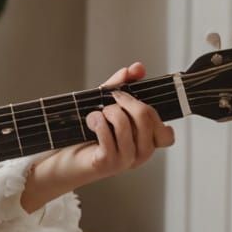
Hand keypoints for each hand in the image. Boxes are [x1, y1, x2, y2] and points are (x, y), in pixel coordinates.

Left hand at [19, 61, 175, 210]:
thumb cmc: (89, 132)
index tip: (134, 101)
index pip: (167, 135)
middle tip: (111, 98)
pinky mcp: (106, 163)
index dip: (154, 113)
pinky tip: (90, 122)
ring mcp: (125, 161)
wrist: (64, 157)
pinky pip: (107, 135)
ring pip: (125, 123)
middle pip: (146, 116)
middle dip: (125, 99)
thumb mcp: (107, 105)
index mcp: (147, 143)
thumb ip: (123, 86)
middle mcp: (141, 154)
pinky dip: (96, 121)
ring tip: (98, 113)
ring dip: (108, 111)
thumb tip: (137, 68)